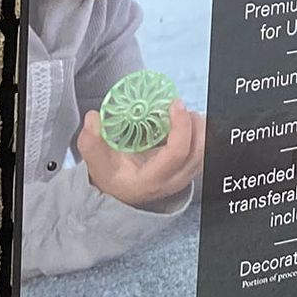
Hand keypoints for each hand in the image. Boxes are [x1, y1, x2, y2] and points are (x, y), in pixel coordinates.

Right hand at [76, 100, 204, 209]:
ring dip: (201, 128)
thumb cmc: (110, 176)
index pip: (177, 153)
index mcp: (152, 180)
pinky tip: (185, 122)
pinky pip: (203, 151)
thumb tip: (95, 118)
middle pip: (200, 152)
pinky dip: (199, 133)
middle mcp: (173, 181)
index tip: (174, 104)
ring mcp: (183, 177)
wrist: (119, 193)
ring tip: (184, 113)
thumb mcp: (95, 161)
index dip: (181, 126)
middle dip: (196, 124)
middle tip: (181, 106)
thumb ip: (91, 141)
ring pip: (206, 153)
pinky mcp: (187, 170)